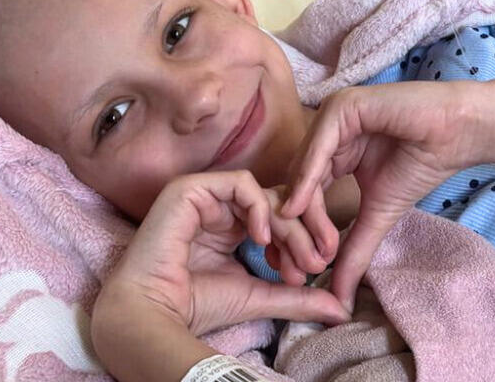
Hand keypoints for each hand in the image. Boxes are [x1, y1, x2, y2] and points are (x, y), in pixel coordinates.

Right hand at [101, 170, 348, 336]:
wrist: (155, 312)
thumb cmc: (199, 304)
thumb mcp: (260, 296)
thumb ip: (297, 297)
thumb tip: (340, 311)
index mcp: (234, 228)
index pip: (280, 217)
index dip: (304, 236)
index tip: (320, 267)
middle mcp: (221, 209)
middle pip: (278, 202)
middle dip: (305, 231)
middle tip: (319, 261)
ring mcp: (205, 196)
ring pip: (264, 194)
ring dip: (289, 225)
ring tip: (299, 258)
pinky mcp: (191, 189)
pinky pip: (239, 183)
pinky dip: (259, 207)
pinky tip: (264, 238)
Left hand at [281, 81, 484, 309]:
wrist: (457, 133)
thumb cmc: (421, 164)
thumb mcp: (378, 213)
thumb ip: (354, 248)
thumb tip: (339, 298)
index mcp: (330, 151)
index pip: (303, 191)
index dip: (297, 229)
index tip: (292, 270)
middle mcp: (325, 132)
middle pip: (298, 182)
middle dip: (294, 227)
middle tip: (291, 267)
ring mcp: (330, 116)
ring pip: (304, 169)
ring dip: (303, 211)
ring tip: (307, 250)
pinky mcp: (342, 106)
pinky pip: (319, 147)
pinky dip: (308, 179)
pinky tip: (297, 208)